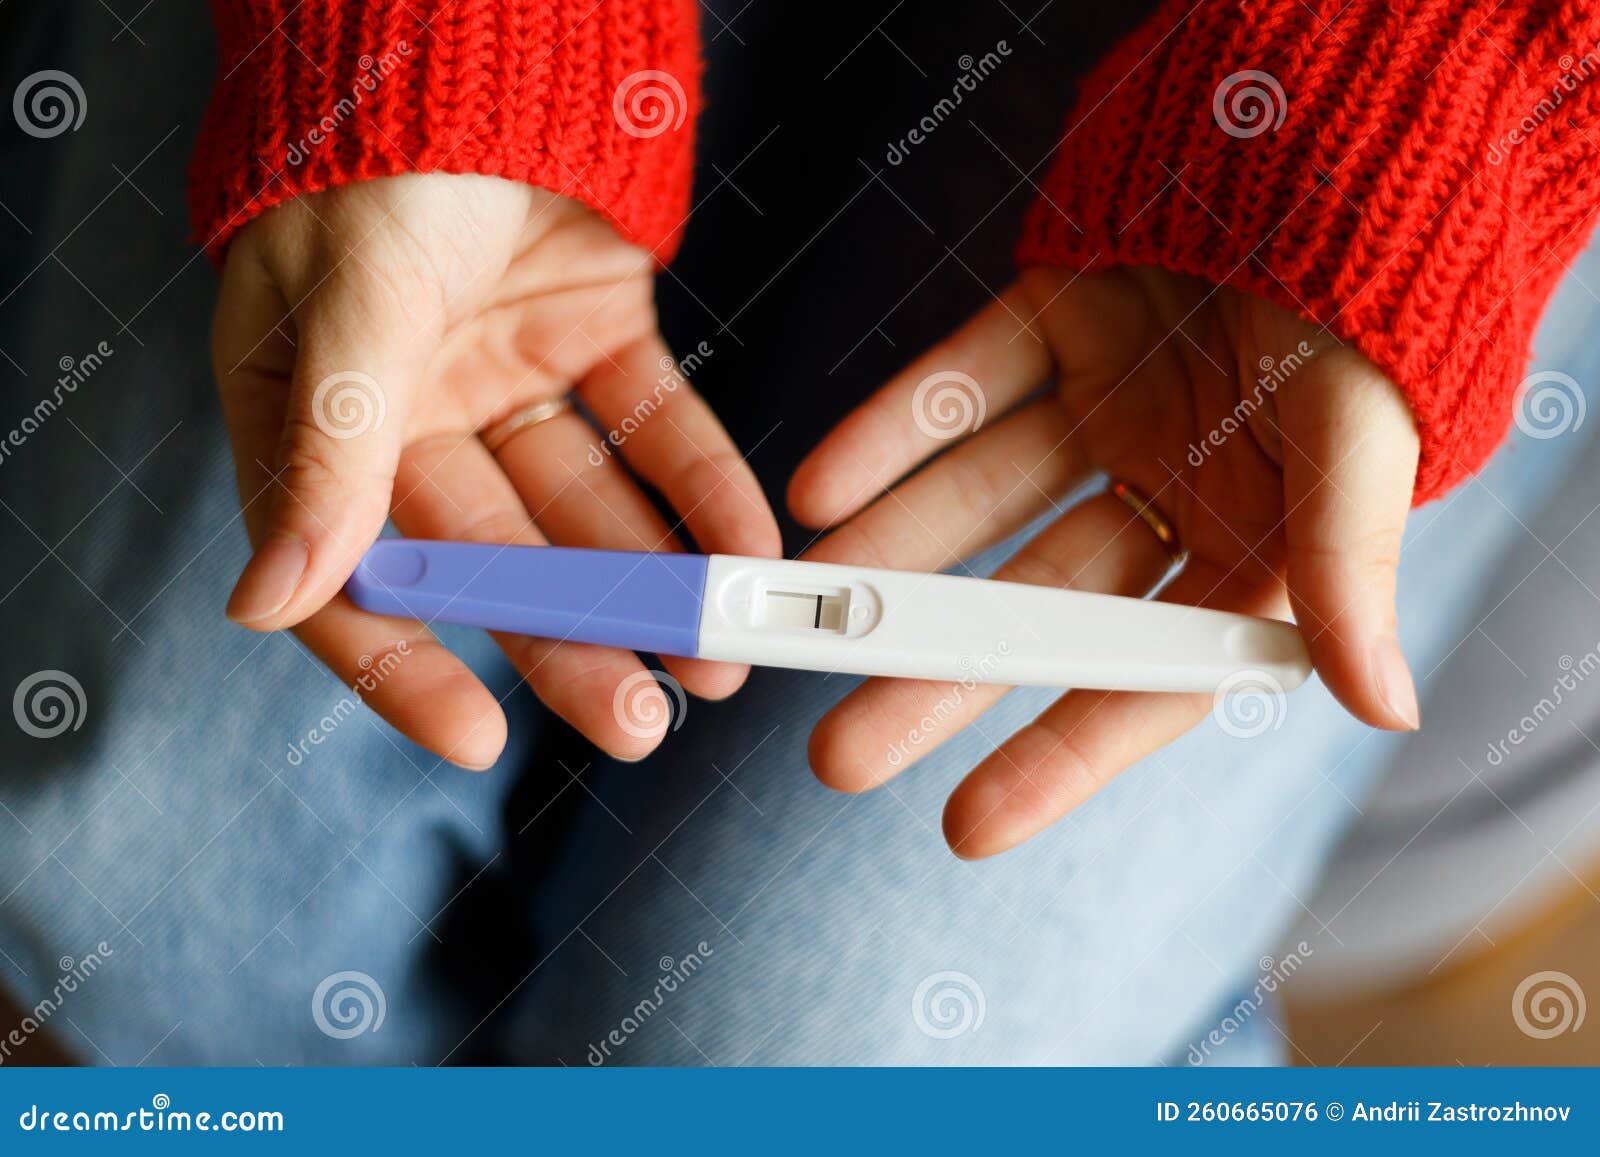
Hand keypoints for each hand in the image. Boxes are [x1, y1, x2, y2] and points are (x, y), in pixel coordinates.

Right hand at [212, 174, 778, 767]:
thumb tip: (267, 602)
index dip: (407, 666)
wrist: (467, 37)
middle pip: (495, 560)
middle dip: (571, 639)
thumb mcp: (347, 304)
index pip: (355, 579)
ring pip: (588, 511)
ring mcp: (509, 382)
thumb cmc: (373, 154)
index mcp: (316, 426)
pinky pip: (657, 431)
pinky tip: (747, 551)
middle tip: (639, 718)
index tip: (477, 739)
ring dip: (655, 584)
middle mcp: (412, 422)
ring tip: (719, 654)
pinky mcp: (598, 339)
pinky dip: (704, 490)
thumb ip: (324, 452)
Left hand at [789, 266, 1419, 857]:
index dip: (1059, 754)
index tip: (963, 827)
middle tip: (839, 753)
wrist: (1345, 152)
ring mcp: (1105, 408)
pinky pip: (959, 386)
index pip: (1141, 675)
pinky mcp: (1055, 322)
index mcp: (1248, 546)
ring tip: (804, 609)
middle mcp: (1167, 490)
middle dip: (937, 674)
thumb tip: (1393, 712)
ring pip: (980, 500)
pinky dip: (890, 432)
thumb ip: (1350, 569)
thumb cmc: (1376, 311)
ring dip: (891, 554)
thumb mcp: (1366, 444)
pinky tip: (817, 489)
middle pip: (1034, 605)